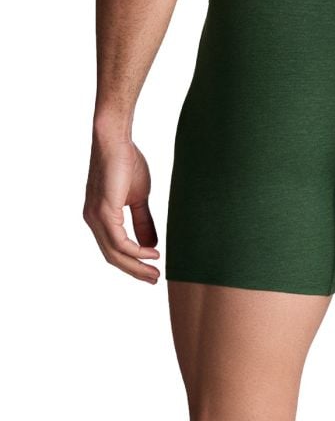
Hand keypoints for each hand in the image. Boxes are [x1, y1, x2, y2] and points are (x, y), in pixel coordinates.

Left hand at [83, 133, 159, 283]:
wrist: (116, 141)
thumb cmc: (127, 163)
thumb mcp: (139, 197)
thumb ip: (143, 220)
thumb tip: (152, 243)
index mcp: (100, 217)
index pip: (114, 249)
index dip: (133, 262)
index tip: (153, 270)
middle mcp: (93, 221)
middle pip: (113, 257)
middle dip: (135, 271)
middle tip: (155, 279)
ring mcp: (96, 217)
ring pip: (114, 253)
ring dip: (136, 266)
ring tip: (155, 272)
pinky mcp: (103, 211)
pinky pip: (119, 241)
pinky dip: (135, 251)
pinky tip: (151, 252)